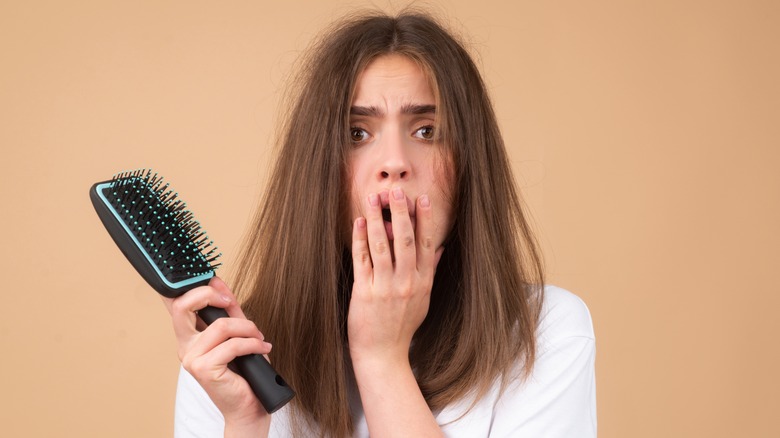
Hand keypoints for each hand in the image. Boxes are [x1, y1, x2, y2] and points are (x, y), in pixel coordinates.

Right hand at [162, 277, 271, 431]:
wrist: (249, 407)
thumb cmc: (244, 372)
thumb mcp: (238, 333)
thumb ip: (228, 309)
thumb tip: (218, 281)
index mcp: (189, 336)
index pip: (177, 304)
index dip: (190, 286)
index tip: (214, 280)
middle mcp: (185, 346)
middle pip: (182, 306)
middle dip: (210, 295)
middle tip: (230, 302)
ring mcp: (191, 359)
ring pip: (220, 326)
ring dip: (247, 328)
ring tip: (259, 338)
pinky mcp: (203, 369)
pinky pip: (232, 345)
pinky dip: (252, 344)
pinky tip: (262, 349)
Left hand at [348, 187, 443, 365]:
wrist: (383, 354)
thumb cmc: (402, 327)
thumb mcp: (423, 300)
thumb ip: (430, 272)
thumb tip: (439, 249)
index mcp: (423, 282)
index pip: (426, 244)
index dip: (425, 219)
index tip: (423, 199)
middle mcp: (407, 282)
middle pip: (406, 240)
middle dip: (401, 213)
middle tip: (396, 190)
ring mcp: (386, 287)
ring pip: (383, 246)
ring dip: (378, 219)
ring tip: (373, 199)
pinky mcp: (365, 292)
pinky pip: (363, 260)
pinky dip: (360, 239)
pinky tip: (359, 223)